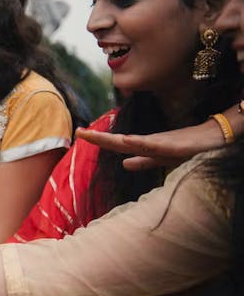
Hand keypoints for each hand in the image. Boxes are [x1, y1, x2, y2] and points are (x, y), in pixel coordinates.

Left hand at [76, 120, 227, 170]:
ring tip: (93, 136)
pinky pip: (156, 145)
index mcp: (146, 146)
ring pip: (133, 142)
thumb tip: (124, 163)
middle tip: (78, 132)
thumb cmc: (191, 146)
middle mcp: (151, 142)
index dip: (100, 140)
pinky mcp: (176, 145)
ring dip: (113, 139)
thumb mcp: (164, 158)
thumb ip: (145, 161)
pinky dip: (140, 143)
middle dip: (99, 138)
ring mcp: (163, 143)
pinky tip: (127, 141)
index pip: (118, 144)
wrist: (217, 137)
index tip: (80, 133)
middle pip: (120, 141)